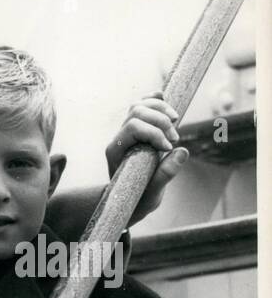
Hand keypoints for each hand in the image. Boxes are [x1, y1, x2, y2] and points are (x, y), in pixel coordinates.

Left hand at [105, 93, 189, 222]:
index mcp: (115, 151)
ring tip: (175, 122)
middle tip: (174, 140)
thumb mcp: (152, 194)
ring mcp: (127, 132)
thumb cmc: (140, 199)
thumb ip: (164, 175)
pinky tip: (162, 98)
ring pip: (139, 106)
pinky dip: (153, 100)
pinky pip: (142, 106)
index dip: (154, 133)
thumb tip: (181, 151)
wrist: (133, 200)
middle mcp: (118, 138)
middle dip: (160, 122)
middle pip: (136, 112)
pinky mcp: (138, 129)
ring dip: (161, 109)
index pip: (132, 127)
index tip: (168, 148)